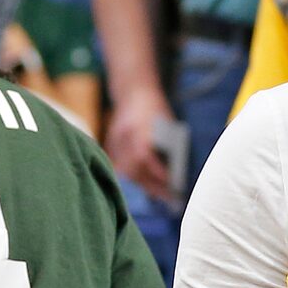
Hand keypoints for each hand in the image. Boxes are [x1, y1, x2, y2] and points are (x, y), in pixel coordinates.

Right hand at [105, 85, 176, 201]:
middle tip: (171, 197)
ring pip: (127, 170)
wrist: (133, 89)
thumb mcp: (166, 122)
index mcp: (137, 128)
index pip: (145, 156)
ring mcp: (115, 141)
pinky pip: (121, 166)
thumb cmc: (155, 107)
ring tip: (162, 194)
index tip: (173, 185)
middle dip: (153, 185)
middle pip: (134, 168)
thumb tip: (175, 171)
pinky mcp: (111, 145)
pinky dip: (135, 176)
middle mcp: (123, 136)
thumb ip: (167, 143)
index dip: (158, 173)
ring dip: (144, 184)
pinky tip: (148, 185)